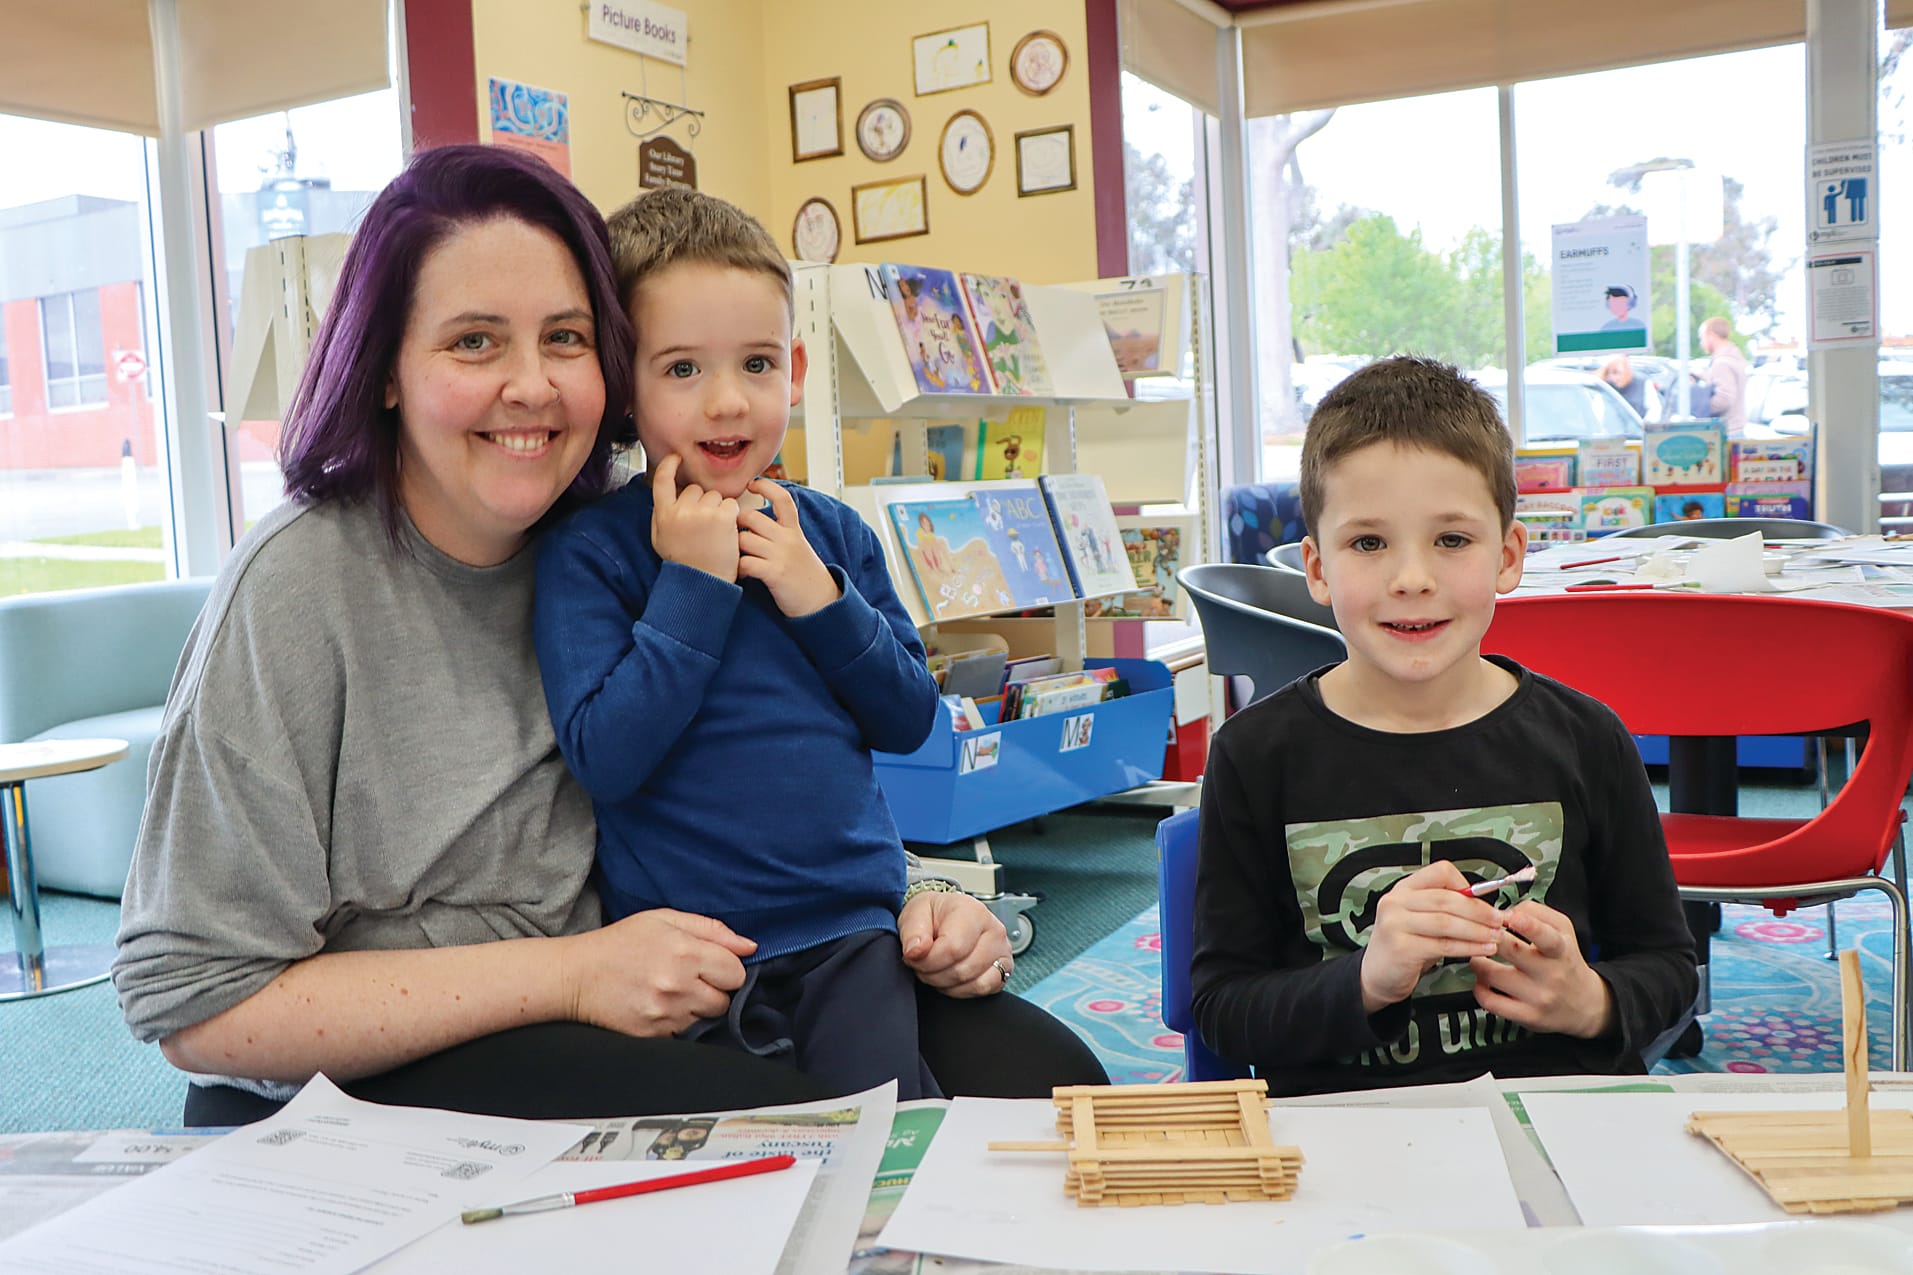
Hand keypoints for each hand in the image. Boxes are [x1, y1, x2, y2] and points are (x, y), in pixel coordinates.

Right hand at [561, 908, 755, 1036]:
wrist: (575, 976)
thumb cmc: (621, 942)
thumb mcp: (664, 919)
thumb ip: (712, 930)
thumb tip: (750, 946)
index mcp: (685, 952)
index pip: (737, 973)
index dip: (728, 969)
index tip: (713, 965)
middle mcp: (678, 985)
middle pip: (725, 1001)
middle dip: (715, 990)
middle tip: (691, 979)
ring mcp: (664, 1014)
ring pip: (706, 1020)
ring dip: (697, 1008)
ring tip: (673, 993)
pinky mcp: (652, 1036)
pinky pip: (684, 1035)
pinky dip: (679, 1023)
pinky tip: (661, 1008)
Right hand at [650, 455, 739, 581]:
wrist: (704, 583)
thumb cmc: (684, 562)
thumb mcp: (660, 538)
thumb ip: (662, 514)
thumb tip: (667, 491)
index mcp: (664, 514)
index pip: (662, 480)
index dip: (669, 465)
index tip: (676, 458)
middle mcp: (682, 510)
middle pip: (694, 489)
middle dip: (700, 502)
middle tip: (701, 527)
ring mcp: (703, 512)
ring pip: (714, 495)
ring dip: (717, 508)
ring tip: (713, 532)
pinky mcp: (724, 516)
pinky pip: (730, 503)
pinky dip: (731, 515)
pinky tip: (726, 531)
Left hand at [736, 479, 839, 616]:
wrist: (821, 602)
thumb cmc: (804, 574)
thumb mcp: (798, 546)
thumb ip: (780, 532)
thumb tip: (753, 519)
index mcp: (794, 530)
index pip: (782, 498)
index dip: (766, 486)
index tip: (752, 484)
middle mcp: (788, 539)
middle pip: (752, 517)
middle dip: (737, 524)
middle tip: (733, 536)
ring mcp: (781, 555)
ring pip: (744, 539)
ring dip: (734, 548)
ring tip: (737, 558)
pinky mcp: (775, 573)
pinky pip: (746, 562)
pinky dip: (739, 567)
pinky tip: (742, 572)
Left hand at [899, 890, 1011, 997]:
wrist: (945, 916)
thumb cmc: (933, 915)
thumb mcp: (914, 913)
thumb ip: (912, 932)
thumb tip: (915, 952)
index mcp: (973, 911)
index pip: (953, 948)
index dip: (928, 961)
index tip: (913, 957)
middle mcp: (994, 930)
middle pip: (963, 970)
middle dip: (934, 975)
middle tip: (922, 964)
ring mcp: (1002, 951)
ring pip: (975, 984)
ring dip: (947, 984)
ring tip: (936, 969)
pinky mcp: (1005, 969)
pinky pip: (984, 990)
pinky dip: (963, 990)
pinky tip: (951, 978)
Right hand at [1359, 860, 1506, 1012]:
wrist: (1377, 976)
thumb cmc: (1405, 947)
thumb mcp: (1420, 920)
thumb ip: (1444, 909)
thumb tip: (1485, 906)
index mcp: (1403, 889)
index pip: (1440, 873)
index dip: (1466, 885)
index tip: (1485, 901)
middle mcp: (1395, 902)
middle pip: (1446, 899)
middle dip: (1479, 910)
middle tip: (1499, 920)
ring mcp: (1395, 923)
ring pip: (1446, 922)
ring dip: (1477, 930)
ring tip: (1495, 937)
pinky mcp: (1401, 947)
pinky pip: (1443, 945)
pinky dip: (1468, 947)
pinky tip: (1482, 950)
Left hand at [1468, 899, 1615, 1038]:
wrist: (1584, 1004)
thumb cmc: (1565, 961)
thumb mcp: (1562, 930)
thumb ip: (1535, 912)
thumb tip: (1505, 912)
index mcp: (1560, 950)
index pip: (1547, 938)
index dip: (1528, 925)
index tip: (1511, 917)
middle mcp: (1551, 974)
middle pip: (1512, 952)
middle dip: (1489, 937)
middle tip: (1482, 933)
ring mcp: (1538, 997)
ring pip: (1492, 975)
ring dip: (1477, 961)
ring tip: (1480, 956)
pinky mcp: (1526, 1016)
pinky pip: (1490, 1001)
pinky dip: (1479, 988)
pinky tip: (1483, 980)